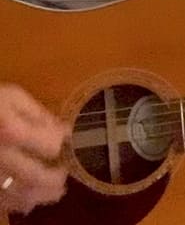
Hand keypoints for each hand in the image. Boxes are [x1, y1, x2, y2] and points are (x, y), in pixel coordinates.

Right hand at [0, 83, 69, 215]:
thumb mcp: (10, 97)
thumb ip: (37, 114)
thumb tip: (63, 131)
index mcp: (10, 132)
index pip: (50, 145)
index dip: (60, 142)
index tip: (63, 139)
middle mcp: (0, 158)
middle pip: (36, 178)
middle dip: (55, 179)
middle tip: (63, 175)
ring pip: (18, 196)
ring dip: (40, 196)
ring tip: (52, 192)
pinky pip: (0, 202)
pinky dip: (16, 203)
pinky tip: (25, 198)